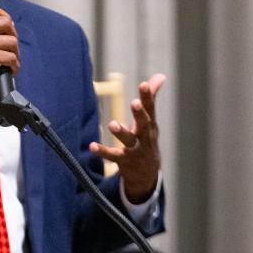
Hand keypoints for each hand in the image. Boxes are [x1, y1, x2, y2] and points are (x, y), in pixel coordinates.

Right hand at [0, 5, 18, 115]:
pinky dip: (14, 65)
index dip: (5, 18)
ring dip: (15, 53)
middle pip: (6, 22)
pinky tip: (10, 69)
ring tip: (11, 61)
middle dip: (13, 35)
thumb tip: (4, 25)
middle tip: (11, 47)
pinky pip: (11, 57)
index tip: (8, 30)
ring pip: (12, 41)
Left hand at [89, 73, 165, 202]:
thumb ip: (151, 99)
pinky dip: (103, 152)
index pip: (150, 109)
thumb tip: (160, 76)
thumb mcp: (150, 121)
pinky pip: (113, 156)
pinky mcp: (124, 161)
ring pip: (129, 141)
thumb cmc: (146, 141)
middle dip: (140, 114)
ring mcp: (135, 150)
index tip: (143, 84)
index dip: (148, 96)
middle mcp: (145, 137)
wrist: (147, 175)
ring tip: (112, 124)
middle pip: (144, 124)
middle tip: (135, 103)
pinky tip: (92, 146)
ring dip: (121, 132)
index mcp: (150, 125)